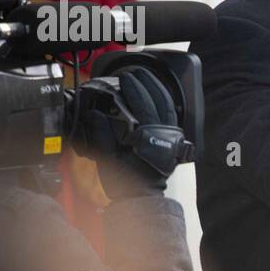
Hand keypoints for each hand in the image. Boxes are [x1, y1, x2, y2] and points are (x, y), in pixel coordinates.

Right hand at [87, 66, 174, 198]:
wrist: (142, 197)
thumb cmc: (126, 181)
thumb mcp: (108, 157)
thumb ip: (101, 133)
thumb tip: (95, 113)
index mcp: (149, 137)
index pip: (144, 105)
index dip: (135, 89)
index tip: (125, 78)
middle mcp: (164, 135)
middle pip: (159, 101)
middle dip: (147, 83)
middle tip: (135, 73)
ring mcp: (172, 137)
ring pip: (169, 106)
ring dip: (159, 89)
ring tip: (148, 78)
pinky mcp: (174, 141)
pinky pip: (173, 116)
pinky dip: (166, 102)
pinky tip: (159, 95)